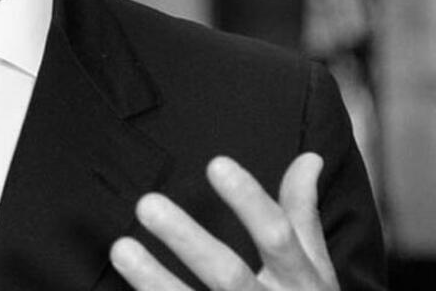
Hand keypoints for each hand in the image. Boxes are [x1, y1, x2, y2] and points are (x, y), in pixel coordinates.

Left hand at [109, 152, 338, 289]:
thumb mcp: (315, 268)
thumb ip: (303, 215)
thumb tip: (308, 157)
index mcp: (300, 281)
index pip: (277, 236)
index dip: (249, 201)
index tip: (216, 163)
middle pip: (228, 275)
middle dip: (188, 241)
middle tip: (147, 203)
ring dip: (155, 281)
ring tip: (120, 249)